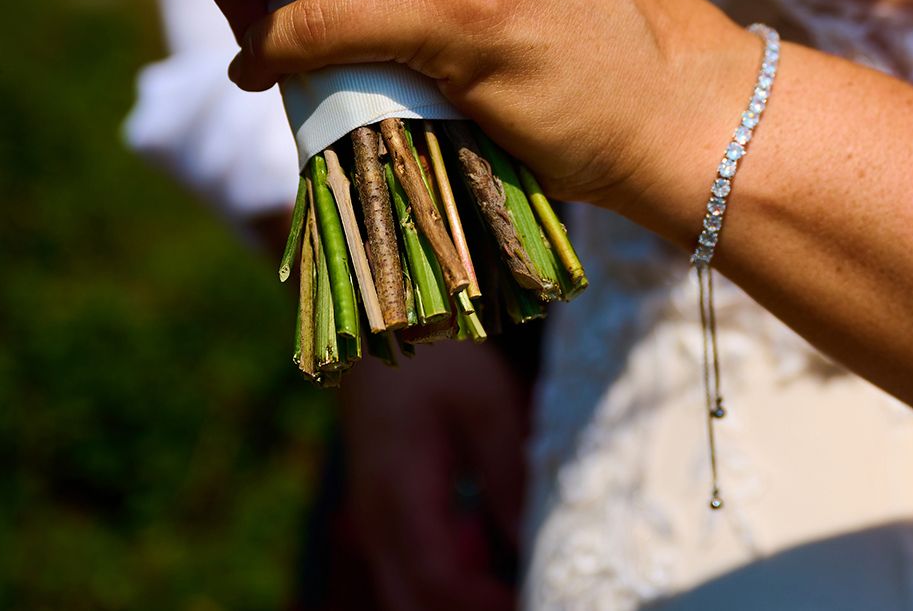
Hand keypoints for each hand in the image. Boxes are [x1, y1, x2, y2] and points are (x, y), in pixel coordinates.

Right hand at [338, 339, 527, 610]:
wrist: (382, 330)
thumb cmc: (438, 358)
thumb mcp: (486, 402)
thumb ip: (508, 472)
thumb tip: (537, 540)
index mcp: (400, 494)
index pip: (440, 580)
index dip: (488, 604)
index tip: (535, 598)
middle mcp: (377, 523)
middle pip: (417, 604)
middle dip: (473, 609)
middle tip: (531, 594)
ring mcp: (375, 526)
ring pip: (411, 595)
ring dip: (462, 597)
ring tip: (519, 577)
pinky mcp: (385, 521)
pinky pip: (412, 573)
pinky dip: (452, 581)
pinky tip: (493, 551)